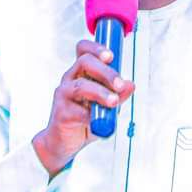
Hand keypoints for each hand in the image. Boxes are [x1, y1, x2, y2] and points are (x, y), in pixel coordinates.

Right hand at [32, 39, 134, 176]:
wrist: (63, 143)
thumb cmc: (84, 119)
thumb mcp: (106, 106)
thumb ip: (118, 95)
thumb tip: (130, 85)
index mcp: (80, 72)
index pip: (83, 50)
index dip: (96, 48)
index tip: (111, 56)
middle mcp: (70, 79)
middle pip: (84, 62)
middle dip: (106, 71)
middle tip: (120, 84)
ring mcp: (63, 95)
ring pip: (81, 86)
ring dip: (101, 93)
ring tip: (114, 102)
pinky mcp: (61, 113)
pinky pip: (79, 112)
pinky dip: (92, 117)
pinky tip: (99, 123)